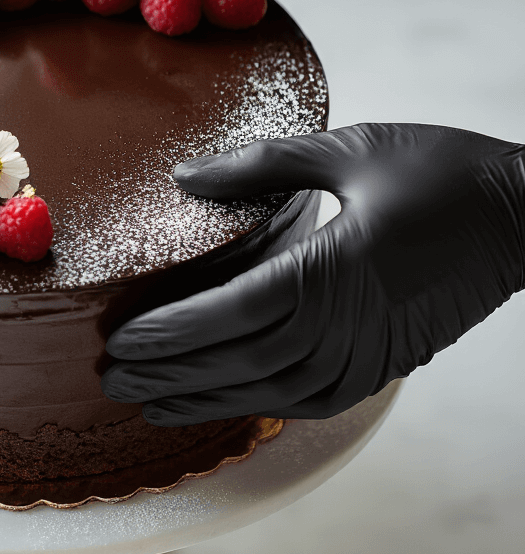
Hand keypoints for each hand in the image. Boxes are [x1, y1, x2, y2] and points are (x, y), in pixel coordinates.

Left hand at [100, 124, 524, 426]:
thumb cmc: (443, 172)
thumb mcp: (350, 147)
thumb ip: (260, 162)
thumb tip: (183, 174)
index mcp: (334, 269)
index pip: (232, 314)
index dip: (172, 333)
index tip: (121, 339)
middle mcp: (348, 324)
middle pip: (239, 363)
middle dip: (170, 374)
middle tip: (111, 377)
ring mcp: (369, 354)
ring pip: (270, 392)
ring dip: (204, 400)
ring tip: (148, 402)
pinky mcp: (384, 366)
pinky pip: (311, 400)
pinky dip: (259, 406)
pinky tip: (221, 403)